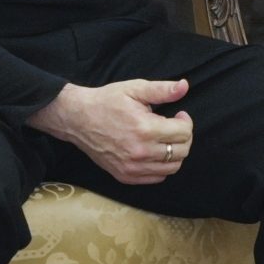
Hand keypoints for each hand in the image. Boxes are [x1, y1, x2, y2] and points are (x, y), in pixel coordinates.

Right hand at [27, 78, 193, 184]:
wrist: (78, 119)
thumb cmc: (107, 102)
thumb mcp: (135, 89)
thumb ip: (162, 89)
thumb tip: (185, 86)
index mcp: (145, 130)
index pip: (184, 133)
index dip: (186, 121)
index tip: (179, 115)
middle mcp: (140, 153)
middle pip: (181, 152)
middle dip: (184, 137)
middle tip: (175, 126)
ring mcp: (132, 168)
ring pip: (172, 168)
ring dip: (175, 152)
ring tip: (166, 138)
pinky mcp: (124, 176)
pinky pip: (156, 178)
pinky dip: (162, 166)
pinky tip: (155, 151)